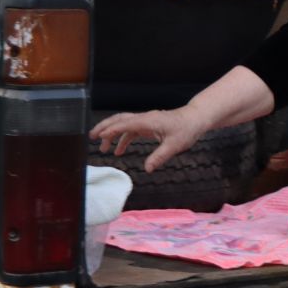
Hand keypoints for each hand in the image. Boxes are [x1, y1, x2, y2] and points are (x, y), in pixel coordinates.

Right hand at [89, 107, 204, 171]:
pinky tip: (120, 150)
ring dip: (112, 134)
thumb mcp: (175, 145)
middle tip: (91, 137)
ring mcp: (146, 121)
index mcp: (148, 121)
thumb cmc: (187, 129)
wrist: (196, 118)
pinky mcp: (149, 125)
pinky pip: (132, 130)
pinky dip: (123, 138)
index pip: (125, 124)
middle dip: (104, 127)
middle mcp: (145, 119)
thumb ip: (160, 156)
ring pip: (124, 124)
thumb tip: (147, 169)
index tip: (98, 137)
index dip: (111, 130)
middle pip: (119, 119)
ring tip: (103, 148)